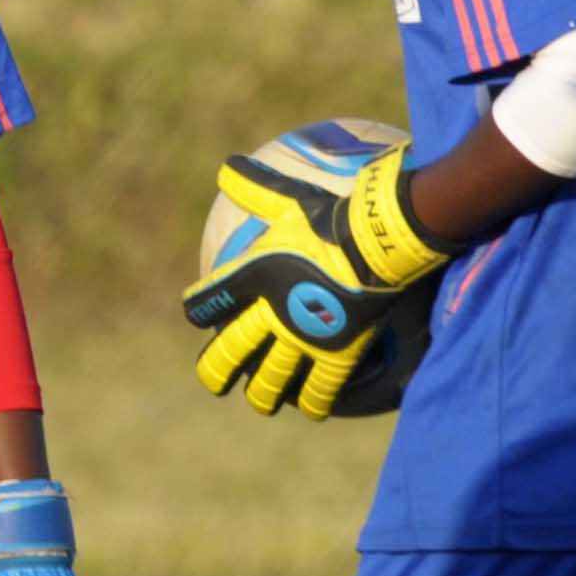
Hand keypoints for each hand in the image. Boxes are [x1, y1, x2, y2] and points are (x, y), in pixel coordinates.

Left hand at [184, 139, 448, 419]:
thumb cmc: (332, 217)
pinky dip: (314, 402)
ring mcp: (302, 339)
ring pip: (270, 381)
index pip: (209, 301)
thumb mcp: (289, 199)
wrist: (378, 242)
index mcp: (253, 279)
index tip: (197, 314)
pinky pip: (321, 389)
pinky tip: (310, 411)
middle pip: (230, 352)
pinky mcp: (336, 354)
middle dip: (216, 370)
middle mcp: (270, 315)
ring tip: (260, 402)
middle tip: (213, 380)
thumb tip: (227, 164)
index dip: (199, 309)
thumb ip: (256, 187)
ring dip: (261, 394)